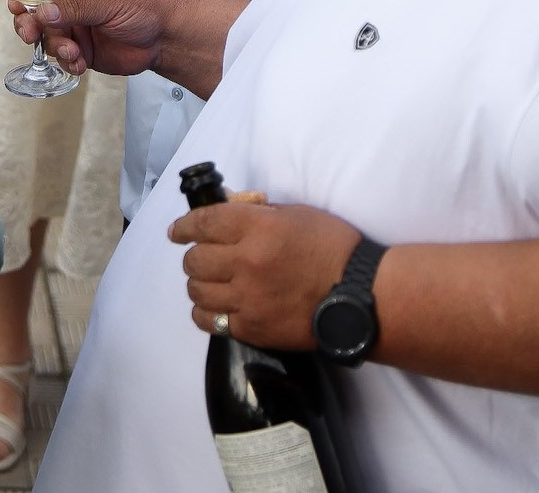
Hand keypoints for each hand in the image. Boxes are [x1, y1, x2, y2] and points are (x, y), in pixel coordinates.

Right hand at [9, 0, 169, 76]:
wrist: (170, 37)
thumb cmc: (147, 4)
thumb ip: (74, 7)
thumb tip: (42, 12)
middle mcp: (73, 0)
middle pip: (36, 9)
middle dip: (28, 21)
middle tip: (28, 32)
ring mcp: (77, 25)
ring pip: (47, 36)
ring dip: (53, 45)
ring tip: (72, 51)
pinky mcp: (83, 49)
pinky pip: (63, 56)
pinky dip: (67, 62)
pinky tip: (79, 62)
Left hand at [169, 198, 361, 350]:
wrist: (362, 296)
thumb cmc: (333, 248)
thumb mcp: (296, 214)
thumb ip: (257, 213)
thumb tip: (227, 209)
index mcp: (256, 228)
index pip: (203, 223)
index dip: (184, 227)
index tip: (177, 232)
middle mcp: (245, 262)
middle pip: (194, 260)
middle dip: (195, 256)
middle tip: (204, 258)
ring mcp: (247, 297)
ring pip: (197, 290)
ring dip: (199, 284)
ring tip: (211, 283)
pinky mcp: (253, 328)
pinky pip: (211, 321)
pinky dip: (207, 313)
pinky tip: (216, 307)